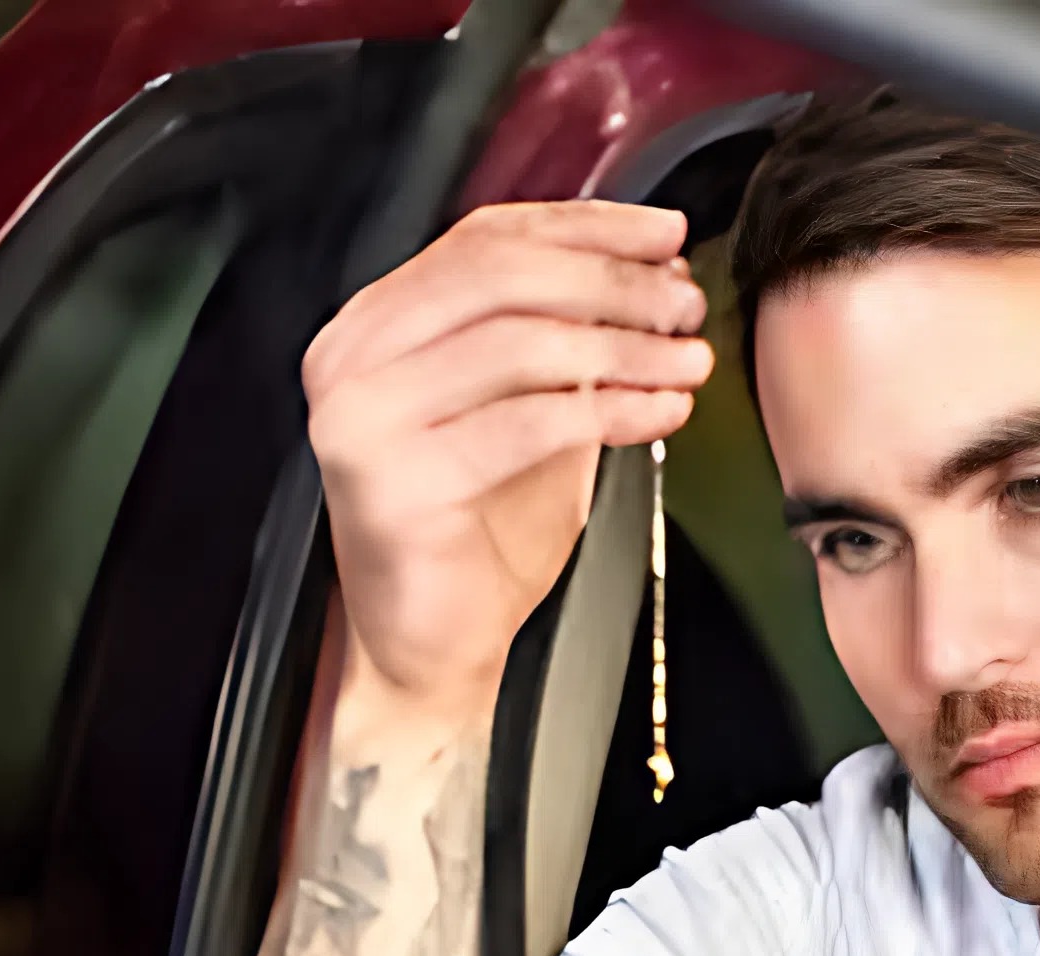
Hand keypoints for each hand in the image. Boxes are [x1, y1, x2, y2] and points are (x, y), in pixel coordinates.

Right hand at [303, 200, 712, 717]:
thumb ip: (569, 338)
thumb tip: (654, 271)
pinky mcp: (394, 481)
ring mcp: (363, 419)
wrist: (430, 645)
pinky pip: (529, 424)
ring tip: (687, 360)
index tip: (666, 234)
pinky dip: (612, 412)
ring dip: (625, 347)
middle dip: (613, 282)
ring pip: (521, 344)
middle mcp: (352, 360)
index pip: (485, 239)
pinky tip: (661, 412)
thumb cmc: (477, 533)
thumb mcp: (532, 409)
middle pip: (502, 276)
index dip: (587, 227)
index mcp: (375, 327)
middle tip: (685, 300)